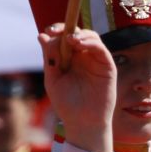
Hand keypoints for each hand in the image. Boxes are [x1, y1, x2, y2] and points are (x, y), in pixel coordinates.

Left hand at [39, 25, 115, 151]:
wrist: (82, 123)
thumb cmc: (67, 105)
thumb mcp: (53, 79)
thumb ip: (50, 57)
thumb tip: (42, 35)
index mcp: (70, 59)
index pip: (65, 37)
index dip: (58, 30)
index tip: (49, 31)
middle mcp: (84, 57)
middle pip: (78, 33)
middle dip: (66, 29)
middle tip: (57, 31)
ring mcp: (96, 61)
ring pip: (91, 37)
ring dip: (79, 34)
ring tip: (70, 39)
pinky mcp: (107, 66)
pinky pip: (100, 48)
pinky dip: (90, 42)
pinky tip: (78, 43)